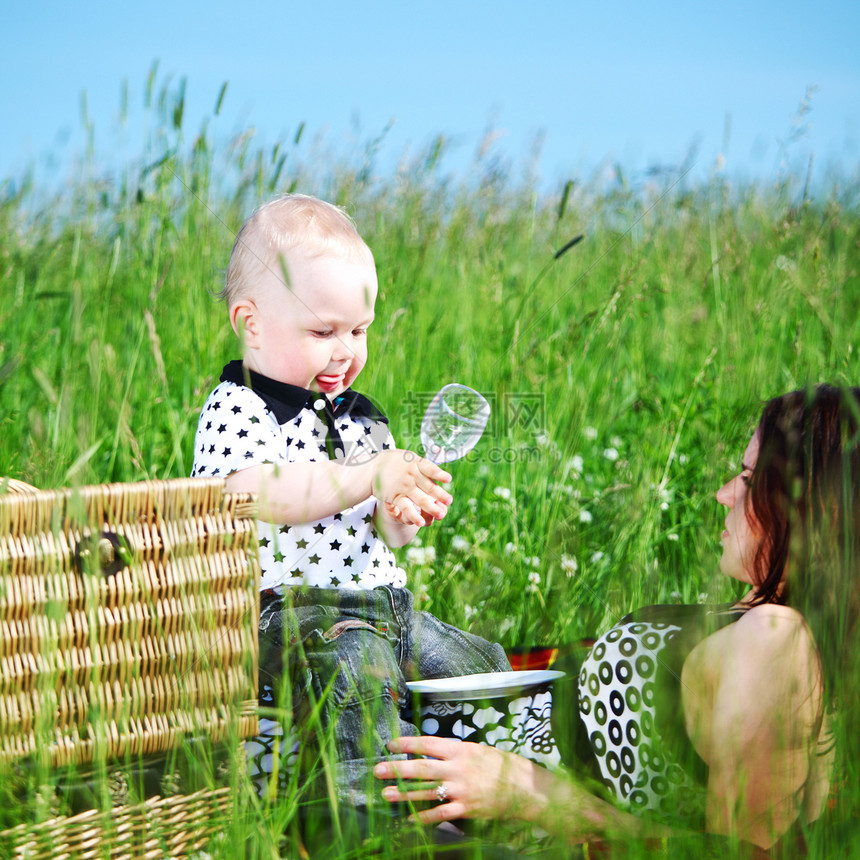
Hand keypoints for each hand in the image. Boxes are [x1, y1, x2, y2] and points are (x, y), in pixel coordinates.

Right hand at [371, 451, 451, 526]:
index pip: (430, 468)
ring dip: (432, 508)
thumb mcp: (407, 455)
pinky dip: (414, 515)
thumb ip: (421, 461)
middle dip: (440, 495)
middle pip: (429, 486)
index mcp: (415, 463)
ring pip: (421, 499)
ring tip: (441, 514)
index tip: (448, 479)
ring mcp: (404, 487)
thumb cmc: (394, 462)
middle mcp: (411, 475)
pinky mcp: (396, 497)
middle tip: (449, 501)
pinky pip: (407, 508)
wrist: (371, 469)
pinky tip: (421, 523)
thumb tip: (439, 457)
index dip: (439, 474)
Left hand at [373, 736, 533, 824]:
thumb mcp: (478, 749)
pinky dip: (424, 817)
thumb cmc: (501, 765)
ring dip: (404, 794)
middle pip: (422, 769)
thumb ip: (455, 752)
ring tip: (386, 794)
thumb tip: (431, 752)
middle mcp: (458, 769)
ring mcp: (461, 790)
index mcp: (461, 750)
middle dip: (397, 769)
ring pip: (426, 792)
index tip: (390, 745)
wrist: (524, 788)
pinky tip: (409, 818)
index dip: (407, 744)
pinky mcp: (466, 809)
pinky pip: (440, 814)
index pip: (428, 744)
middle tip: (377, 770)